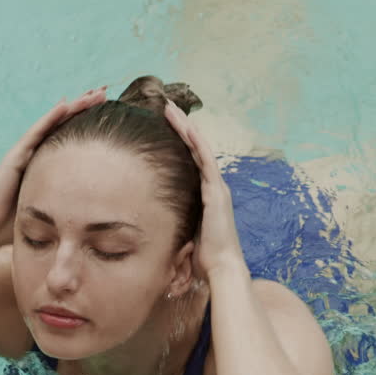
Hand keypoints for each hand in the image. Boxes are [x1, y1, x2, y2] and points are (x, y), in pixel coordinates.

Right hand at [0, 87, 106, 246]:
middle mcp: (36, 151)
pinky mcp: (16, 155)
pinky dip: (50, 117)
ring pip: (53, 123)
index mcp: (46, 161)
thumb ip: (67, 200)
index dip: (87, 121)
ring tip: (91, 94)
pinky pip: (36, 132)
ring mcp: (25, 150)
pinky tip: (64, 105)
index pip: (70, 135)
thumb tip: (96, 208)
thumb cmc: (17, 220)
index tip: (107, 109)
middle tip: (104, 92)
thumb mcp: (51, 206)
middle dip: (83, 107)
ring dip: (72, 106)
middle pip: (63, 123)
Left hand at [163, 99, 247, 282]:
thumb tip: (154, 223)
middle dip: (181, 127)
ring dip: (186, 127)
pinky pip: (205, 160)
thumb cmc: (203, 258)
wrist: (222, 267)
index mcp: (207, 196)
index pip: (192, 161)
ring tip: (170, 109)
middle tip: (165, 107)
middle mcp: (214, 187)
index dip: (180, 141)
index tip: (166, 125)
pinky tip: (187, 127)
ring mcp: (216, 187)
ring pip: (200, 149)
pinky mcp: (216, 191)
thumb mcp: (185, 233)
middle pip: (195, 149)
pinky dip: (196, 142)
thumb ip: (176, 222)